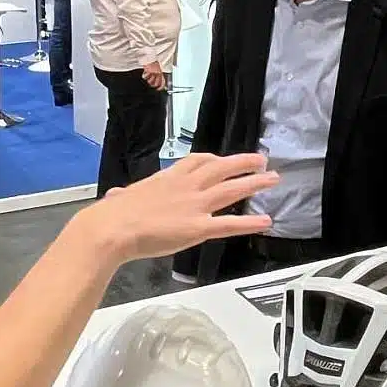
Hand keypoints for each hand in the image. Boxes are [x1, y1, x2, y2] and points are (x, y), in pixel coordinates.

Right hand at [82, 153, 276, 262]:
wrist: (114, 228)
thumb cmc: (113, 215)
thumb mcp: (120, 198)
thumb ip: (123, 197)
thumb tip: (115, 197)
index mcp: (167, 178)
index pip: (195, 161)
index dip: (213, 159)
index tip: (221, 158)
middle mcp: (186, 186)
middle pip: (221, 168)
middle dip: (242, 162)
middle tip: (261, 159)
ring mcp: (195, 205)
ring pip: (231, 189)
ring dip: (254, 183)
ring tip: (273, 179)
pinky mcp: (198, 227)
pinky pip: (230, 224)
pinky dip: (250, 223)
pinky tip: (266, 222)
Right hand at [142, 62, 165, 89]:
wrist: (150, 58)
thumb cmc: (154, 64)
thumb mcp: (158, 70)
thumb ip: (159, 76)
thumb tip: (161, 84)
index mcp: (161, 73)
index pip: (162, 83)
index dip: (160, 88)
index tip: (157, 89)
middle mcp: (158, 74)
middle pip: (155, 84)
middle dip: (152, 85)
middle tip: (150, 83)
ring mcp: (154, 73)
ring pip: (149, 82)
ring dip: (147, 80)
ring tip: (147, 76)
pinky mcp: (149, 71)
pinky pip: (145, 77)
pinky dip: (144, 75)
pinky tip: (145, 72)